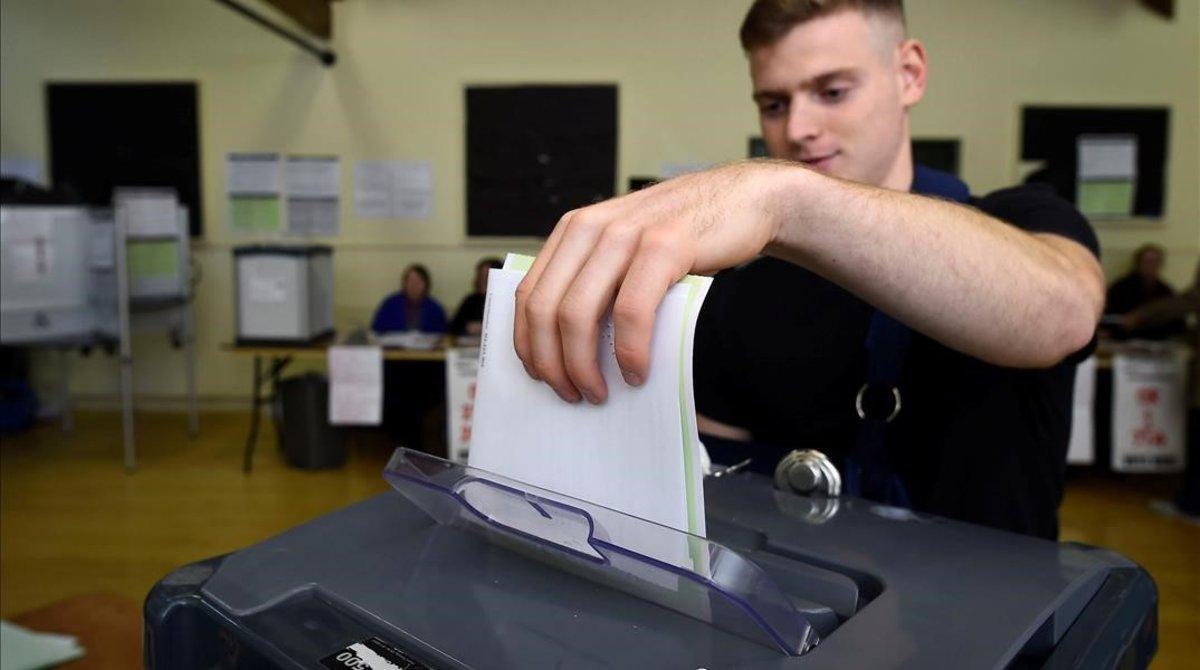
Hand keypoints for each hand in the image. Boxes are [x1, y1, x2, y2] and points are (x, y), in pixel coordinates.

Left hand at [514, 160, 791, 403]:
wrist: (744, 200)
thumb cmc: (684, 236)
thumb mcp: (626, 248)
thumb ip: (596, 280)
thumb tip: (569, 348)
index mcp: (574, 230)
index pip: (528, 295)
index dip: (528, 344)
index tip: (541, 377)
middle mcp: (590, 228)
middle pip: (546, 310)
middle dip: (552, 363)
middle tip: (572, 394)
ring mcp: (625, 235)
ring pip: (578, 314)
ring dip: (583, 365)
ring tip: (599, 392)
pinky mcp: (663, 245)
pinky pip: (630, 311)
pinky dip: (630, 351)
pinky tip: (637, 372)